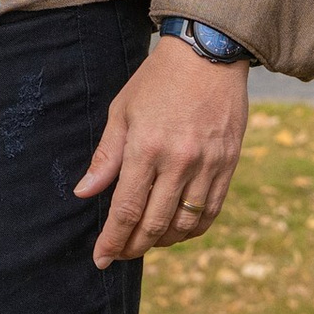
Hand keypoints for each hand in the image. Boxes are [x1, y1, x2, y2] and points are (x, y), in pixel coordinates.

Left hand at [72, 33, 249, 263]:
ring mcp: (207, 165)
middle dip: (133, 247)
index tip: (101, 259)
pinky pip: (210, 213)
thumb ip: (105, 156)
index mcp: (146, 148)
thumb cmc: (157, 81)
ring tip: (146, 240)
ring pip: (184, 225)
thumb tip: (84, 193)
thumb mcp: (122, 111)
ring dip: (162, 242)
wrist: (208, 55)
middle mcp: (179, 162)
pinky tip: (177, 229)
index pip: (126, 209)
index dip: (112, 240)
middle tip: (120, 253)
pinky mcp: (228, 165)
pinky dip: (192, 230)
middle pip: (154, 224)